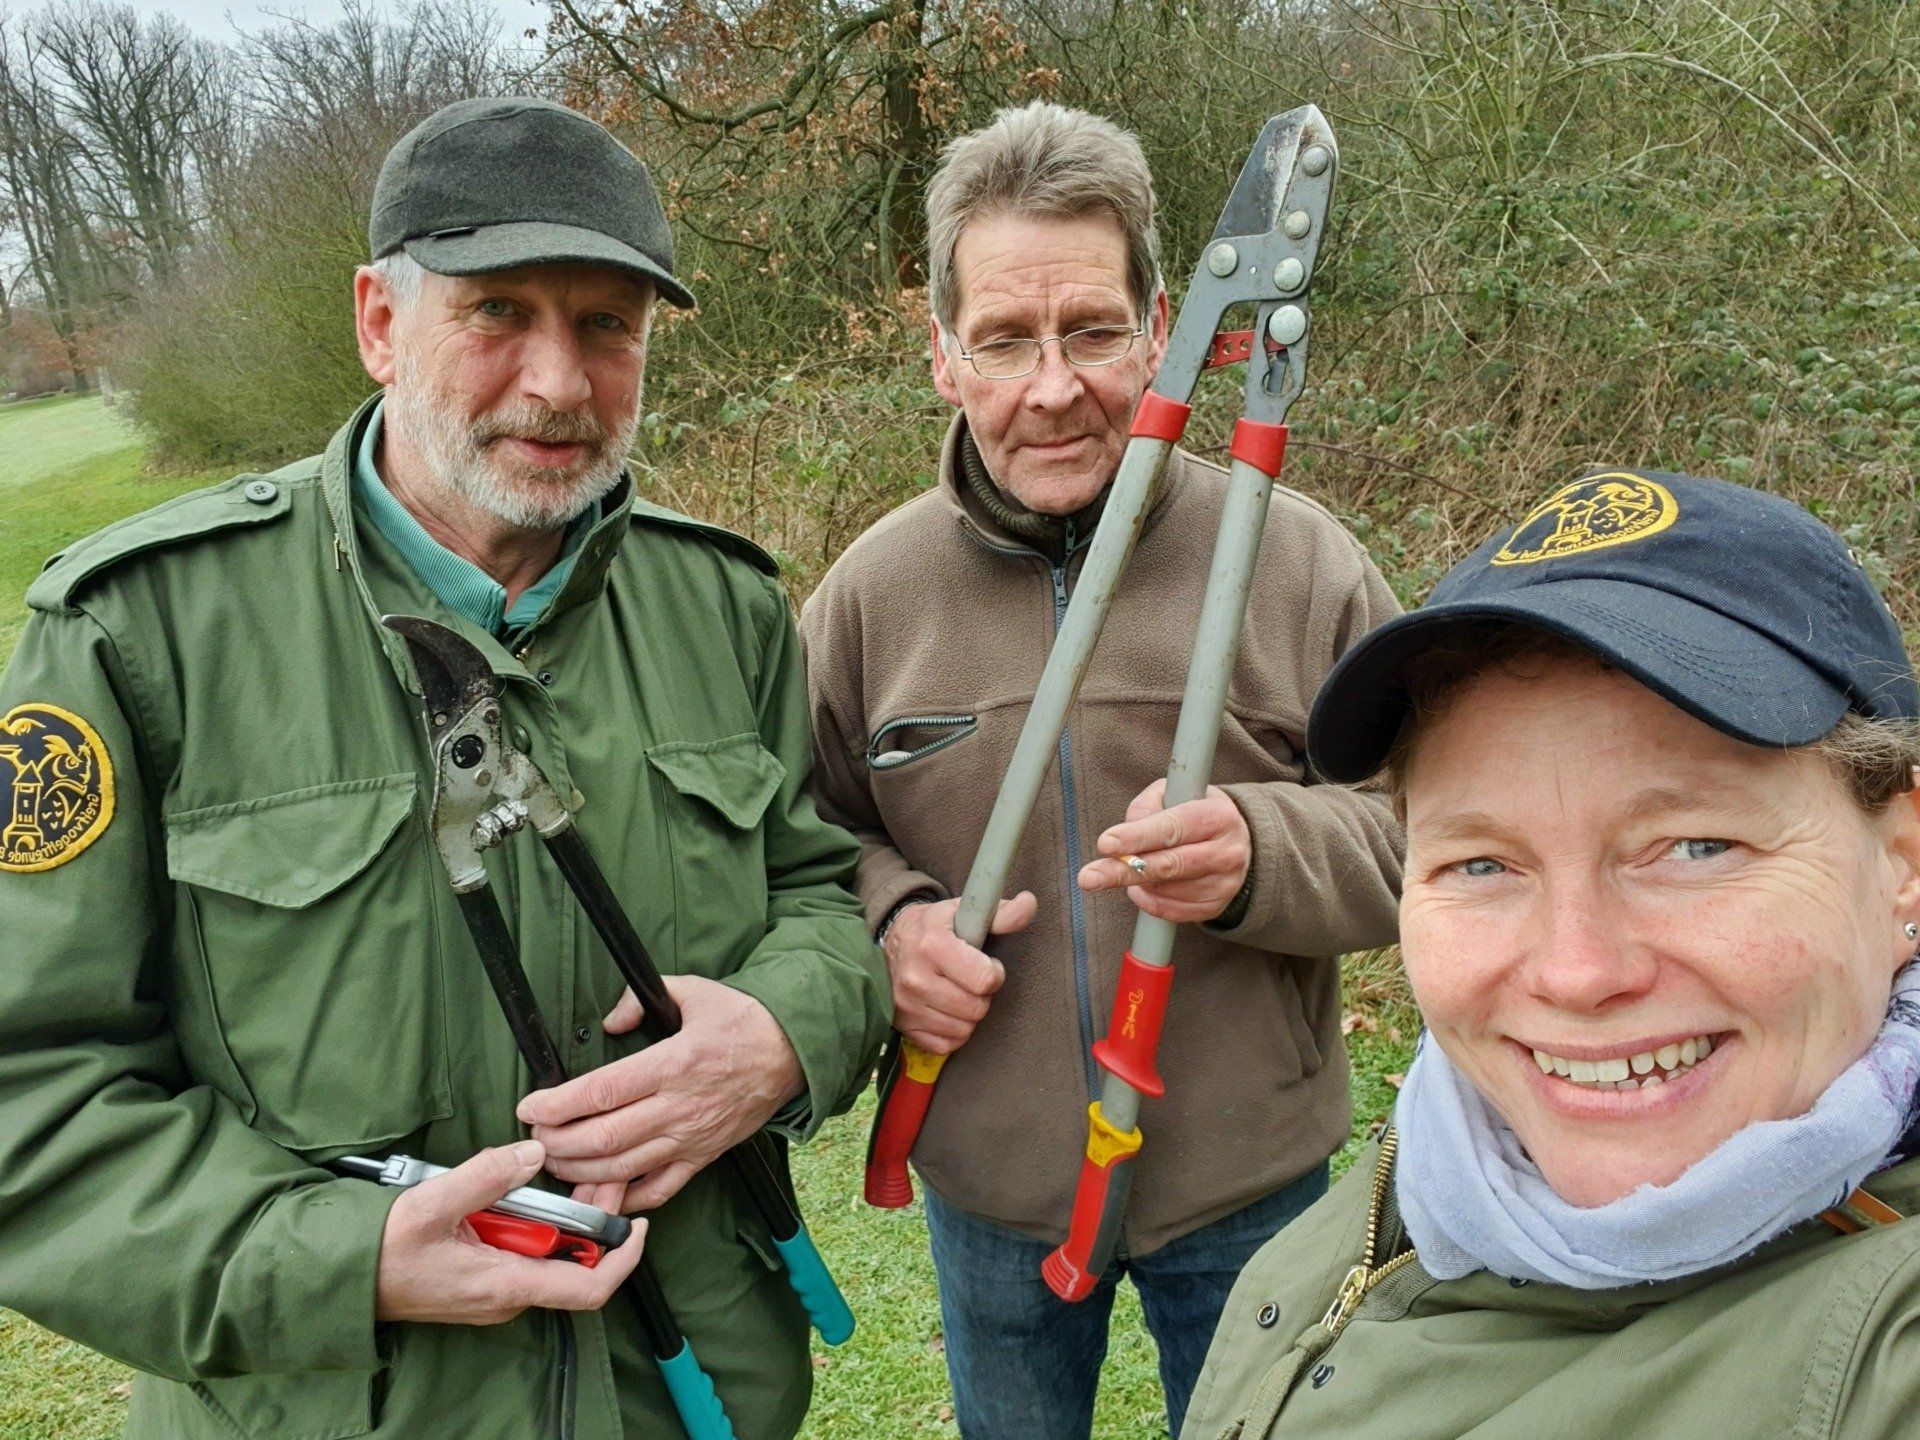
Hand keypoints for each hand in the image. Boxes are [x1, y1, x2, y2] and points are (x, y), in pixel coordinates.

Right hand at [373, 1141, 645, 1324]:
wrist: (346, 1279)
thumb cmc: (382, 1251)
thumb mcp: (432, 1203)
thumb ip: (485, 1176)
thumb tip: (531, 1153)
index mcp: (506, 1284)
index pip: (588, 1288)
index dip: (624, 1259)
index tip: (640, 1225)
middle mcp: (509, 1295)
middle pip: (576, 1262)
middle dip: (596, 1216)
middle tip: (601, 1169)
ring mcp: (499, 1290)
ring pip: (552, 1254)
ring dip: (566, 1215)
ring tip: (570, 1170)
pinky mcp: (488, 1279)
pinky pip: (529, 1252)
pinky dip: (541, 1222)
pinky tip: (532, 1189)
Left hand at [517, 975, 803, 1210]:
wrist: (792, 1052)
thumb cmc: (743, 1021)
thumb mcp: (694, 990)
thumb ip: (642, 1001)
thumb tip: (610, 1019)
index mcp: (673, 1063)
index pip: (602, 1092)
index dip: (558, 1104)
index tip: (531, 1107)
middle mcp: (678, 1106)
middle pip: (603, 1137)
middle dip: (558, 1143)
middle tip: (534, 1137)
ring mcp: (691, 1137)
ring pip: (623, 1168)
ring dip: (580, 1171)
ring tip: (554, 1162)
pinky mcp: (702, 1156)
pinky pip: (659, 1189)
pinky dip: (626, 1197)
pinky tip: (601, 1192)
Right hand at [884, 892, 1034, 1054]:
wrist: (893, 942)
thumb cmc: (936, 927)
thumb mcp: (965, 912)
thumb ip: (1002, 913)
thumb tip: (1030, 903)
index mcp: (932, 944)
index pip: (983, 979)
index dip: (994, 973)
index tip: (987, 965)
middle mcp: (915, 977)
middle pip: (976, 1008)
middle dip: (982, 995)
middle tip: (971, 980)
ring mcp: (907, 1005)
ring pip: (963, 1029)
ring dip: (969, 1014)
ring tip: (959, 993)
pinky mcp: (904, 1026)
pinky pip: (946, 1044)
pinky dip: (953, 1032)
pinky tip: (948, 1010)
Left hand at [1077, 780, 1251, 923]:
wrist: (1237, 844)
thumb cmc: (1195, 814)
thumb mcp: (1175, 794)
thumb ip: (1146, 806)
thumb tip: (1123, 836)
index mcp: (1217, 816)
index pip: (1172, 829)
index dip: (1137, 837)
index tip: (1106, 844)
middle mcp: (1226, 852)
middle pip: (1168, 866)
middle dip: (1124, 871)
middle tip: (1089, 877)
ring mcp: (1224, 884)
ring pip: (1165, 890)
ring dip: (1137, 882)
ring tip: (1130, 868)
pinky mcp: (1215, 907)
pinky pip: (1170, 911)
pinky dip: (1147, 900)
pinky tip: (1141, 887)